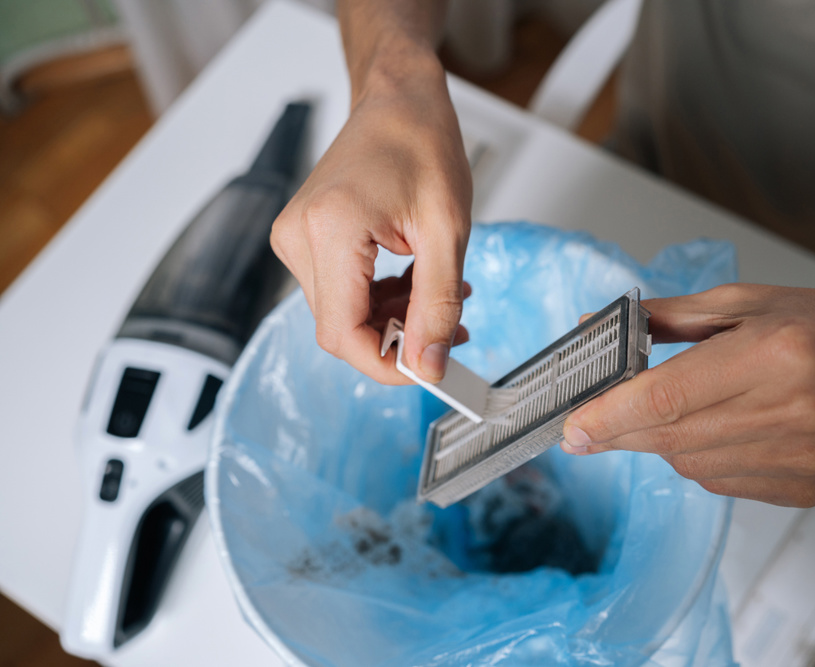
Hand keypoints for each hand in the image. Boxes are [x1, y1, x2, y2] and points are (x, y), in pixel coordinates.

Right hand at [271, 51, 472, 384]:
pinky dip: (379, 299)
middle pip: (340, 328)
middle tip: (452, 325)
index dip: (386, 364)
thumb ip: (438, 305)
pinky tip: (414, 283)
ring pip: (341, 314)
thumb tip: (429, 363)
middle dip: (399, 338)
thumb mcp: (447, 230)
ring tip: (441, 295)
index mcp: (329, 229)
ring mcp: (294, 238)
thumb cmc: (421, 143)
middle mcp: (298, 236)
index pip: (343, 333)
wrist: (397, 100)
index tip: (428, 369)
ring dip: (393, 318)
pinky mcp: (303, 239)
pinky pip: (339, 292)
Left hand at [560, 282, 814, 506]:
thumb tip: (597, 328)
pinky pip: (722, 484)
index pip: (669, 397)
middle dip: (620, 433)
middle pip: (672, 438)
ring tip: (677, 412)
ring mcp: (802, 458)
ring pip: (692, 466)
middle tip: (588, 427)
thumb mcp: (745, 302)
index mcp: (774, 354)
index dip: (611, 414)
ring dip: (664, 443)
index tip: (574, 425)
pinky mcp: (805, 488)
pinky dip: (702, 460)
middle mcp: (791, 411)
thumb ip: (666, 318)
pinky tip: (718, 431)